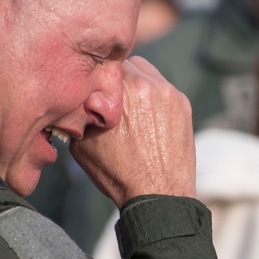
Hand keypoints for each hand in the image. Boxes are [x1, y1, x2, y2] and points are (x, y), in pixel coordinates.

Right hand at [70, 56, 196, 207]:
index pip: (104, 64)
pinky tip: (148, 120)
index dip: (97, 76)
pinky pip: (163, 88)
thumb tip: (74, 101)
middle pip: (127, 64)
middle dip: (119, 78)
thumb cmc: (117, 173)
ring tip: (131, 110)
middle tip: (113, 100)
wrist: (158, 194)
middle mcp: (147, 84)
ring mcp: (169, 92)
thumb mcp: (82, 144)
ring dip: (138, 84)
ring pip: (147, 72)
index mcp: (120, 89)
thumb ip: (79, 114)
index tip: (95, 89)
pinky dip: (154, 98)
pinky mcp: (183, 103)